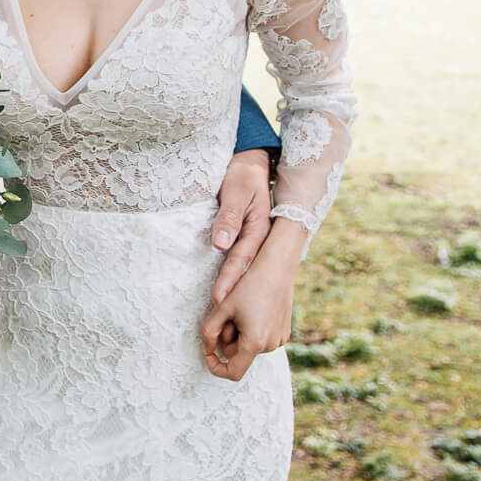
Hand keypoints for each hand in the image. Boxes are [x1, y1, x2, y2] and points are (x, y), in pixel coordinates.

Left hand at [199, 221, 306, 381]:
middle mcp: (270, 345)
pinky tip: (253, 309)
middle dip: (228, 341)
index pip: (233, 372)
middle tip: (226, 315)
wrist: (276, 268)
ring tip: (240, 310)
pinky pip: (261, 339)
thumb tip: (207, 349)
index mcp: (254, 342)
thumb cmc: (248, 285)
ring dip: (240, 335)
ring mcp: (279, 340)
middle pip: (239, 355)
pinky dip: (252, 330)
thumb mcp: (223, 307)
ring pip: (249, 346)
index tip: (208, 354)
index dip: (216, 367)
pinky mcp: (284, 332)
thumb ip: (209, 331)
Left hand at [209, 151, 273, 305]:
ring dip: (239, 291)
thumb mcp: (235, 191)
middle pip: (247, 270)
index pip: (241, 257)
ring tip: (228, 315)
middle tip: (222, 315)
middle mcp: (262, 239)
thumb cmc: (242, 175)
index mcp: (260, 228)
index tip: (218, 297)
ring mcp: (259, 241)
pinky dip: (239, 280)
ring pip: (248, 270)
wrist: (252, 164)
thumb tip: (221, 244)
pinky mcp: (253, 241)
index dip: (229, 278)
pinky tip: (234, 298)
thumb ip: (228, 217)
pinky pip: (246, 264)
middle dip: (234, 293)